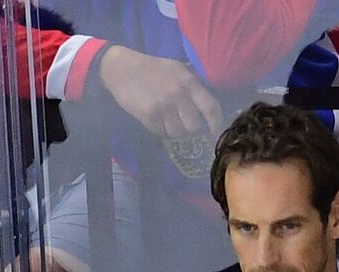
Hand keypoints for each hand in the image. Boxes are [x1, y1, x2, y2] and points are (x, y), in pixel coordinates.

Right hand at [97, 45, 223, 139]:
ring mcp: (163, 106)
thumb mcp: (177, 69)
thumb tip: (208, 107)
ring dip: (175, 131)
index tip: (216, 134)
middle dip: (191, 129)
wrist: (122, 69)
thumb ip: (193, 85)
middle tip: (184, 124)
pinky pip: (161, 133)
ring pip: (178, 133)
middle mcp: (178, 95)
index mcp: (189, 82)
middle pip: (194, 126)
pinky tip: (156, 119)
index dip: (217, 124)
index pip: (210, 107)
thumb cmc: (152, 69)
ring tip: (168, 120)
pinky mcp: (149, 116)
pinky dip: (160, 130)